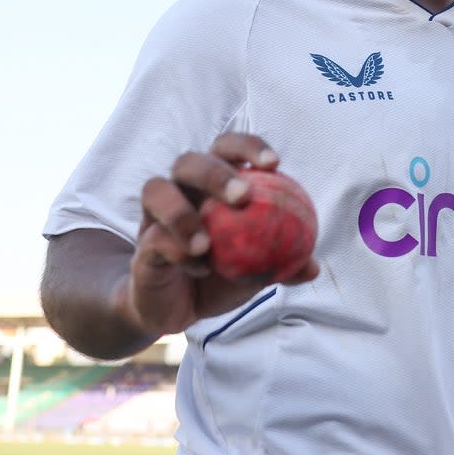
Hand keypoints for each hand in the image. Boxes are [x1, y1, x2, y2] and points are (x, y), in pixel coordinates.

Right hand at [124, 133, 320, 335]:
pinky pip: (152, 238)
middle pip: (189, 161)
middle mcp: (179, 189)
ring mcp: (154, 215)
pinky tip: (200, 267)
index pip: (227, 148)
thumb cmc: (220, 275)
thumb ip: (283, 265)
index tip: (274, 163)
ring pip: (156, 189)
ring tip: (207, 244)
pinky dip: (177, 251)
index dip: (248, 147)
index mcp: (210, 184)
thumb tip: (313, 266)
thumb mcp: (256, 271)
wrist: (176, 307)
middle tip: (243, 197)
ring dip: (182, 212)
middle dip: (216, 173)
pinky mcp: (141, 244)